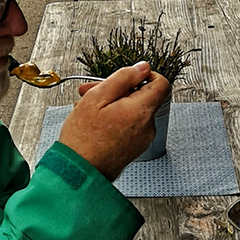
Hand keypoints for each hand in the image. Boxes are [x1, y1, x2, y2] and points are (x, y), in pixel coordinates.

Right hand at [57, 62, 169, 180]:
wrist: (78, 172)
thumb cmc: (84, 139)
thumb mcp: (98, 97)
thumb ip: (123, 77)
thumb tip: (142, 67)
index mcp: (141, 111)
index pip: (161, 83)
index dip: (144, 74)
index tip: (127, 76)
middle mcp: (147, 126)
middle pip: (141, 96)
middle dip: (117, 90)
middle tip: (93, 90)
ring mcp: (142, 139)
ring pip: (132, 110)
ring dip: (111, 104)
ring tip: (87, 108)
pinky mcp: (134, 148)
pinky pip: (128, 124)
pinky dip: (113, 119)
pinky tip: (94, 121)